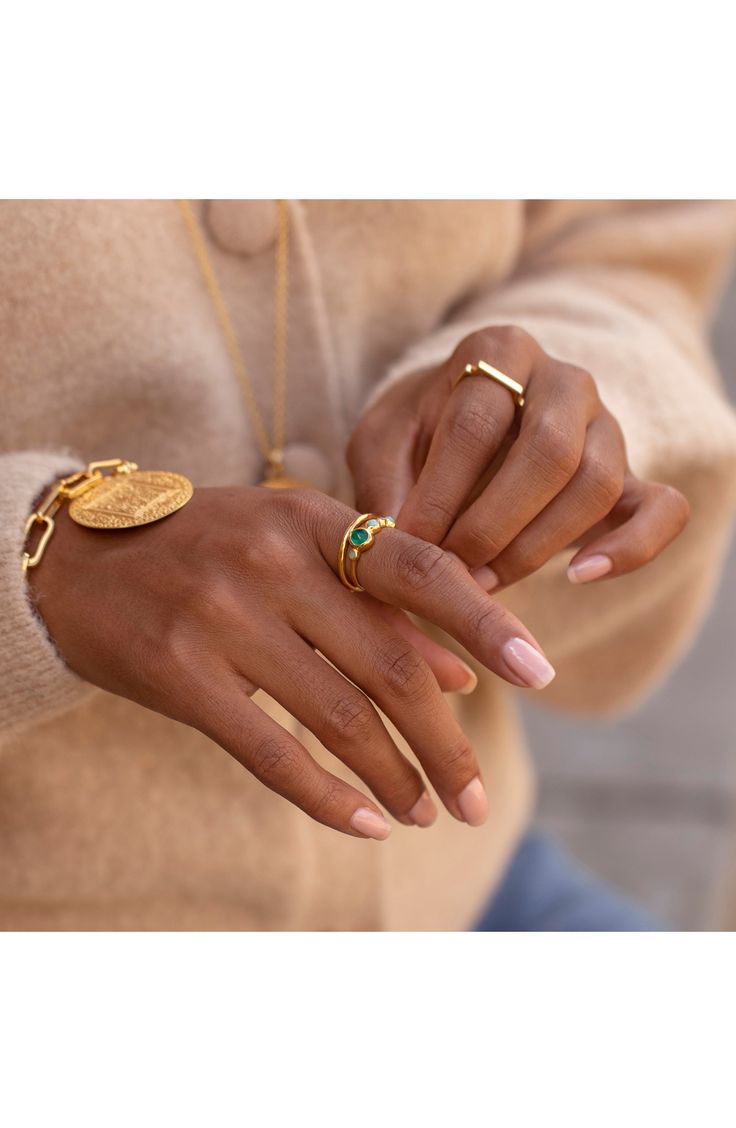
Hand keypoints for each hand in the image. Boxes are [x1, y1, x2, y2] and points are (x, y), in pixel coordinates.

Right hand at [28, 485, 554, 838]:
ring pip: (339, 715)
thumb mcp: (292, 552)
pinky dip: (326, 796)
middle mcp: (272, 562)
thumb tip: (462, 676)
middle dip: (443, 742)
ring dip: (394, 777)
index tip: (539, 674)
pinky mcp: (180, 672)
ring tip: (426, 814)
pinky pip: (270, 751)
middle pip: (388, 665)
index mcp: (311, 521)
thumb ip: (376, 606)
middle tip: (474, 797)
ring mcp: (223, 617)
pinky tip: (364, 823)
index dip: (486, 621)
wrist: (81, 559)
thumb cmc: (206, 551)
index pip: (420, 569)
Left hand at [349, 325, 689, 588]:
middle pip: (549, 449)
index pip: (477, 422)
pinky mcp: (634, 477)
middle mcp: (564, 379)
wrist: (467, 431)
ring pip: (597, 482)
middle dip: (493, 522)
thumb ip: (383, 478)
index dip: (442, 491)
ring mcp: (606, 427)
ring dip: (537, 546)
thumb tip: (395, 535)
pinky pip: (664, 510)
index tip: (411, 542)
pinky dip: (631, 548)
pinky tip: (580, 576)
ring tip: (485, 585)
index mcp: (499, 351)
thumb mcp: (383, 441)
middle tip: (452, 569)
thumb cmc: (419, 434)